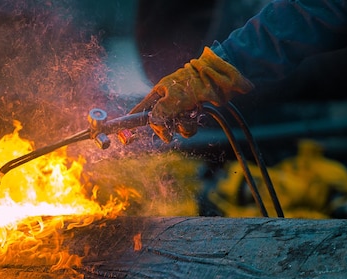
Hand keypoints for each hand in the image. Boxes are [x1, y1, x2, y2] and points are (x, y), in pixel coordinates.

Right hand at [130, 47, 253, 141]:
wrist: (223, 76)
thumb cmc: (198, 81)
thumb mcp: (177, 95)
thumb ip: (162, 110)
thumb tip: (152, 122)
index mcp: (159, 93)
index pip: (140, 110)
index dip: (131, 121)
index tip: (123, 135)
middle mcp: (167, 101)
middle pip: (158, 123)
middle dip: (165, 128)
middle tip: (168, 135)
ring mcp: (180, 107)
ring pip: (174, 127)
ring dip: (182, 126)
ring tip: (191, 115)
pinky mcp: (192, 112)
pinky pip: (187, 127)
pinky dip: (192, 125)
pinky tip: (198, 115)